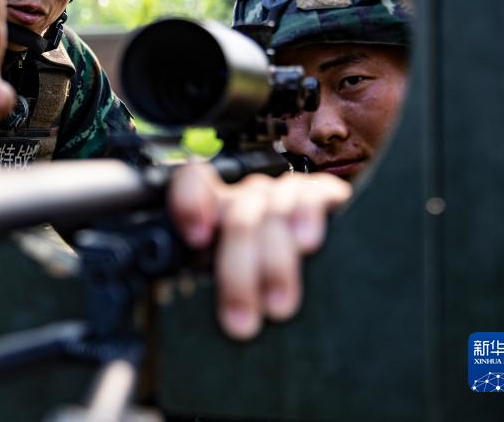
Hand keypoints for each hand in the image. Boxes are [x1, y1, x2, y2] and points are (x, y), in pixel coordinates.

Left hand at [167, 165, 351, 339]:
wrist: (330, 280)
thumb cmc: (266, 286)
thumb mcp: (229, 287)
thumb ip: (203, 283)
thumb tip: (173, 312)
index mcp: (215, 212)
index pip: (192, 183)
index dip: (189, 202)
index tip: (196, 240)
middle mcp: (247, 198)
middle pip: (237, 214)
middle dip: (238, 271)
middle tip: (241, 321)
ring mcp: (283, 193)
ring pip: (271, 211)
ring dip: (274, 261)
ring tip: (278, 305)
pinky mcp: (322, 195)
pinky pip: (310, 195)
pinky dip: (306, 216)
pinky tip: (307, 243)